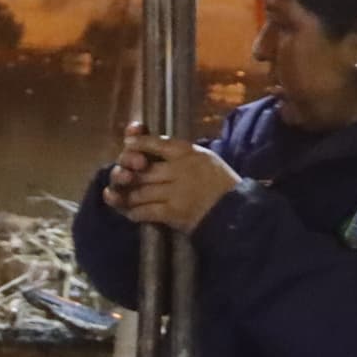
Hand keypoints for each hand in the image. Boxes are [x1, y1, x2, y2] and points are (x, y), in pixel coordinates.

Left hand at [108, 127, 239, 235]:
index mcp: (189, 152)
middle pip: (142, 170)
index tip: (127, 145)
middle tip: (121, 178)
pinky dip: (134, 213)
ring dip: (127, 196)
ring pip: (139, 192)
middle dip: (127, 174)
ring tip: (122, 197)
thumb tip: (148, 148)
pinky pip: (145, 212)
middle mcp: (180, 169)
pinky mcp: (173, 212)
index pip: (157, 142)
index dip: (138, 143)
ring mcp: (175, 192)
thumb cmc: (219, 182)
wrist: (235, 210)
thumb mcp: (204, 158)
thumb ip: (179, 153)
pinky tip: (132, 213)